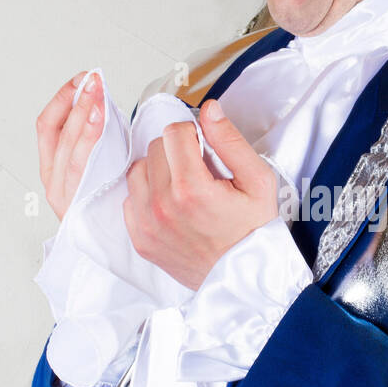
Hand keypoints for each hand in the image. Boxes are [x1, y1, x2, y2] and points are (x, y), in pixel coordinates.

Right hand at [37, 72, 104, 219]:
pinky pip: (81, 168)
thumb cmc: (110, 206)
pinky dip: (90, 141)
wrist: (114, 249)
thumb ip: (98, 138)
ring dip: (83, 117)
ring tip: (97, 97)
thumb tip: (104, 101)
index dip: (63, 98)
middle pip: (58, 132)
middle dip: (77, 102)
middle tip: (94, 81)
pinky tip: (100, 123)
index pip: (48, 124)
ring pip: (69, 148)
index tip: (81, 79)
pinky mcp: (75, 205)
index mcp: (53, 167)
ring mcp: (62, 194)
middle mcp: (53, 180)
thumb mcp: (100, 164)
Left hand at [122, 99, 278, 289]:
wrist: (246, 277)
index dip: (192, 134)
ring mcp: (147, 225)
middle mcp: (162, 207)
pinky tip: (171, 206)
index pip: (173, 132)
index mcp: (191, 189)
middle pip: (154, 148)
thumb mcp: (258, 180)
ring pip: (138, 171)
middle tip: (197, 171)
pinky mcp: (140, 239)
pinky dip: (147, 196)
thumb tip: (209, 109)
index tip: (204, 150)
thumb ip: (230, 141)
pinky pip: (129, 199)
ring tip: (182, 187)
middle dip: (175, 151)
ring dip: (158, 171)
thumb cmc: (254, 230)